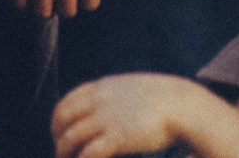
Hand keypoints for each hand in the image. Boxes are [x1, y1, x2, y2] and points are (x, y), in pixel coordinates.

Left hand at [52, 74, 199, 157]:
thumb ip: (113, 95)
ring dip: (64, 152)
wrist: (182, 104)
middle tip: (60, 150)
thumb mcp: (130, 87)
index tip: (59, 132)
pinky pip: (89, 153)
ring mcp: (107, 118)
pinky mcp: (117, 137)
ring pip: (71, 137)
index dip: (58, 119)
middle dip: (57, 136)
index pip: (67, 101)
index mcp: (102, 87)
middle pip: (63, 118)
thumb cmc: (161, 99)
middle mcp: (99, 100)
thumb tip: (103, 106)